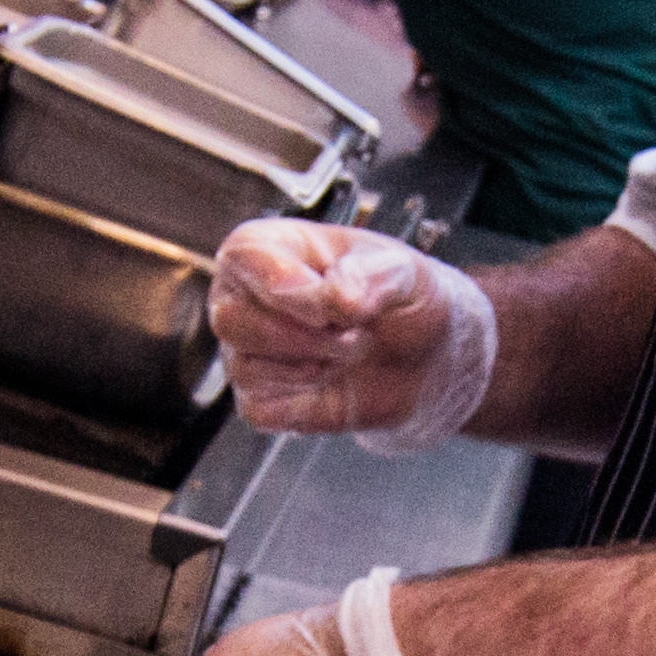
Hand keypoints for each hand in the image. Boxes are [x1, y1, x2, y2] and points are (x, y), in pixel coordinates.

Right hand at [214, 219, 497, 447]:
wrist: (422, 361)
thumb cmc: (402, 301)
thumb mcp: (406, 273)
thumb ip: (373, 276)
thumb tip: (337, 299)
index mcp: (267, 247)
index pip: (245, 258)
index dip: (287, 286)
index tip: (336, 308)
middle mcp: (241, 296)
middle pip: (232, 320)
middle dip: (305, 335)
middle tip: (358, 333)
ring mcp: (243, 351)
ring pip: (245, 368)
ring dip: (312, 367)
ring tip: (351, 351)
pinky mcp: (256, 399)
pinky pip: (259, 409)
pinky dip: (304, 402)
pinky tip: (333, 382)